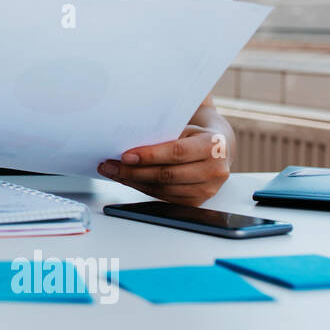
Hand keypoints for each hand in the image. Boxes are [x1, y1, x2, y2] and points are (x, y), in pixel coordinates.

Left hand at [97, 123, 231, 205]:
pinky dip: (143, 188)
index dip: (149, 156)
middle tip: (110, 165)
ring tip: (113, 172)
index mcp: (214, 146)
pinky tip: (128, 180)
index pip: (177, 152)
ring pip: (163, 189)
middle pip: (167, 175)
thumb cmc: (196, 135)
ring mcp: (208, 190)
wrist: (218, 148)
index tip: (125, 155)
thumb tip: (127, 144)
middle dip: (134, 171)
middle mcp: (214, 170)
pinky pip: (164, 197)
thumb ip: (163, 136)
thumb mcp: (185, 127)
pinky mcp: (197, 202)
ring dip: (133, 182)